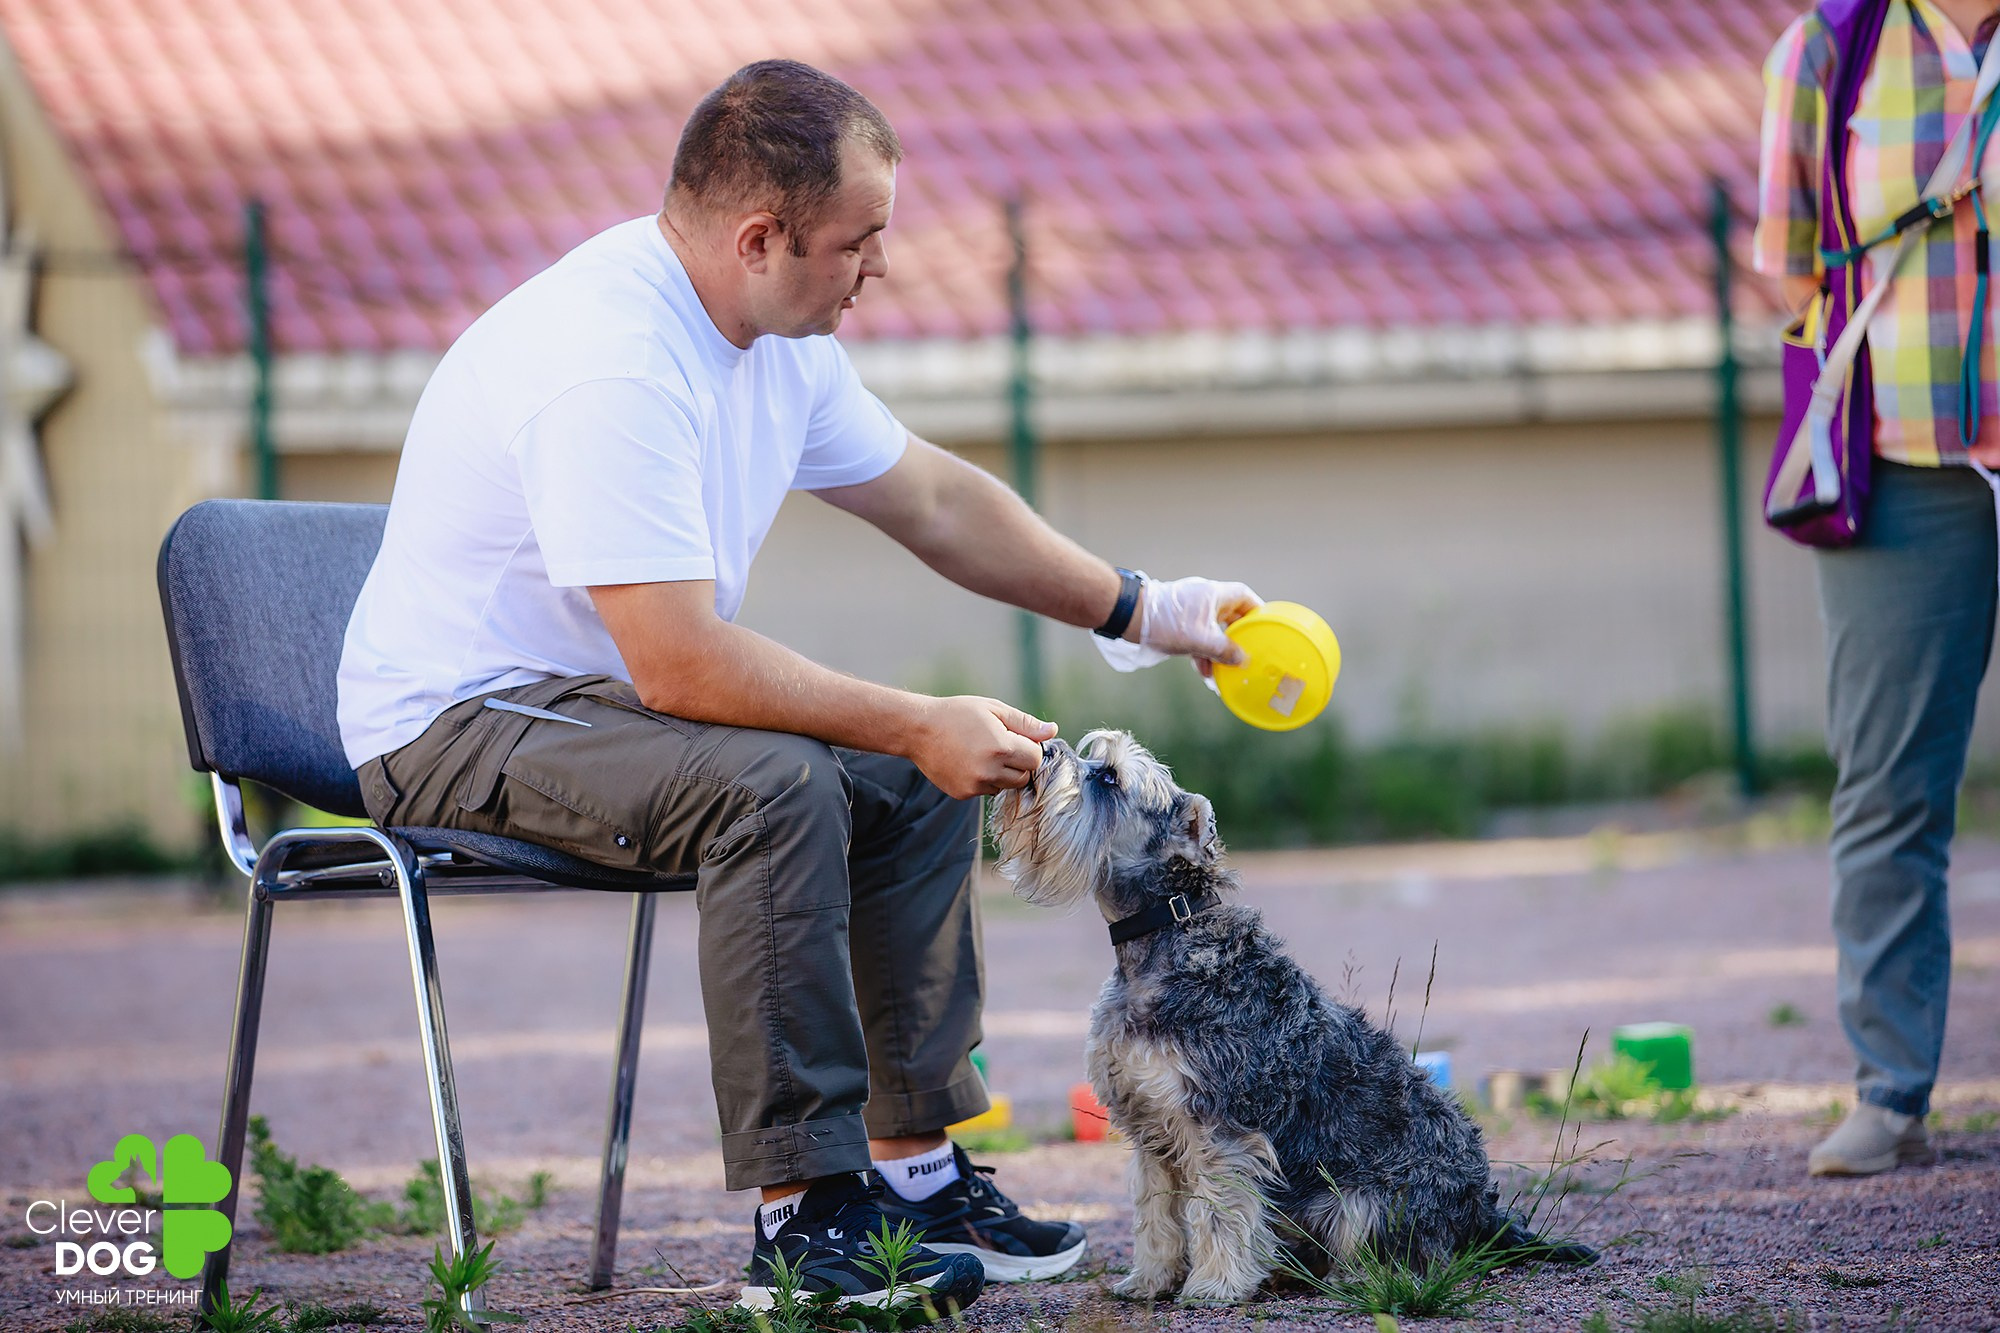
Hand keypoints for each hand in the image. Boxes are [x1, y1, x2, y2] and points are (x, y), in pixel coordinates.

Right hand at [909, 696, 1056, 798]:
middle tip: (1000, 746)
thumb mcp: (994, 709)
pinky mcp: (963, 794)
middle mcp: (990, 771)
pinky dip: (984, 780)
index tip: (1016, 738)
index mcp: (1001, 747)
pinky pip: (986, 791)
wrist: (918, 729)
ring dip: (1002, 773)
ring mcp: (975, 785)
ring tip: (983, 753)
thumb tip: (1053, 731)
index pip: (1036, 758)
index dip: (1029, 748)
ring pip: (1006, 786)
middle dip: (1019, 763)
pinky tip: (969, 762)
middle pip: (1024, 777)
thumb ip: (1025, 724)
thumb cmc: (958, 714)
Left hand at [1136, 576, 1262, 666]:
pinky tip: (1204, 672)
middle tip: (1249, 652)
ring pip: (1213, 630)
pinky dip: (1203, 652)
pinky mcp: (1179, 622)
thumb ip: (1223, 650)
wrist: (1130, 617)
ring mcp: (1192, 611)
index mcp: (1214, 595)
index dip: (1257, 612)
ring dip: (1219, 650)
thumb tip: (1243, 660)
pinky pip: (1199, 637)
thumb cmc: (1167, 622)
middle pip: (1231, 616)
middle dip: (1238, 637)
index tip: (1265, 628)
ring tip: (1225, 671)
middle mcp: (1205, 600)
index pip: (1245, 597)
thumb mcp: (1200, 640)